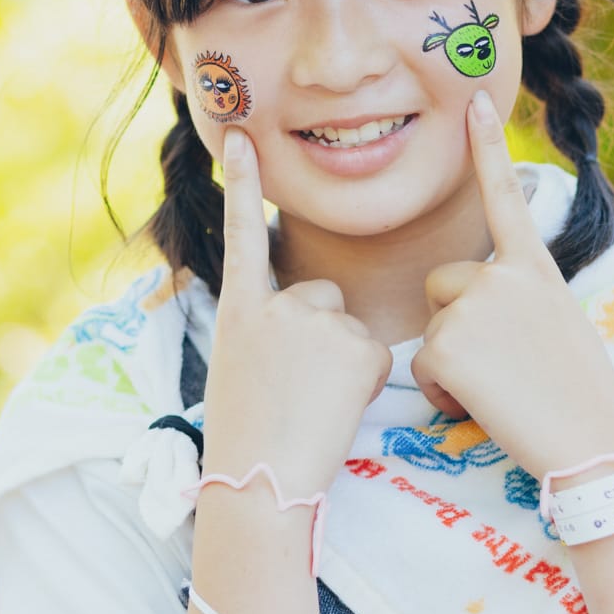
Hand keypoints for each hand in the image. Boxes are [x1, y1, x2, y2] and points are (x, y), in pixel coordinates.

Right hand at [199, 128, 393, 497]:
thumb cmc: (247, 436)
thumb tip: (301, 323)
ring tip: (313, 403)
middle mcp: (275, 304)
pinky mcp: (356, 346)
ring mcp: (315, 322)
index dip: (240, 180)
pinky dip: (365, 381)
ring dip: (345, 362)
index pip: (239, 231)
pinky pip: (376, 354)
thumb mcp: (237, 365)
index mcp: (237, 309)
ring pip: (351, 328)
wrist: (259, 482)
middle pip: (322, 298)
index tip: (238, 132)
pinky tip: (336, 406)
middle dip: (323, 336)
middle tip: (299, 389)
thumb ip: (264, 329)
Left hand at [409, 90, 613, 477]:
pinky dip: (443, 394)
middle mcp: (503, 273)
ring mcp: (474, 303)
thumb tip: (481, 300)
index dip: (489, 147)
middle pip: (443, 284)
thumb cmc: (580, 397)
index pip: (506, 196)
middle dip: (455, 325)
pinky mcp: (447, 339)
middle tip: (506, 368)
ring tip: (502, 390)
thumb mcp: (556, 322)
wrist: (592, 445)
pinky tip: (484, 406)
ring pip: (431, 327)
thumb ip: (518, 296)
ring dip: (451, 363)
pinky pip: (421, 366)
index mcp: (536, 266)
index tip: (474, 101)